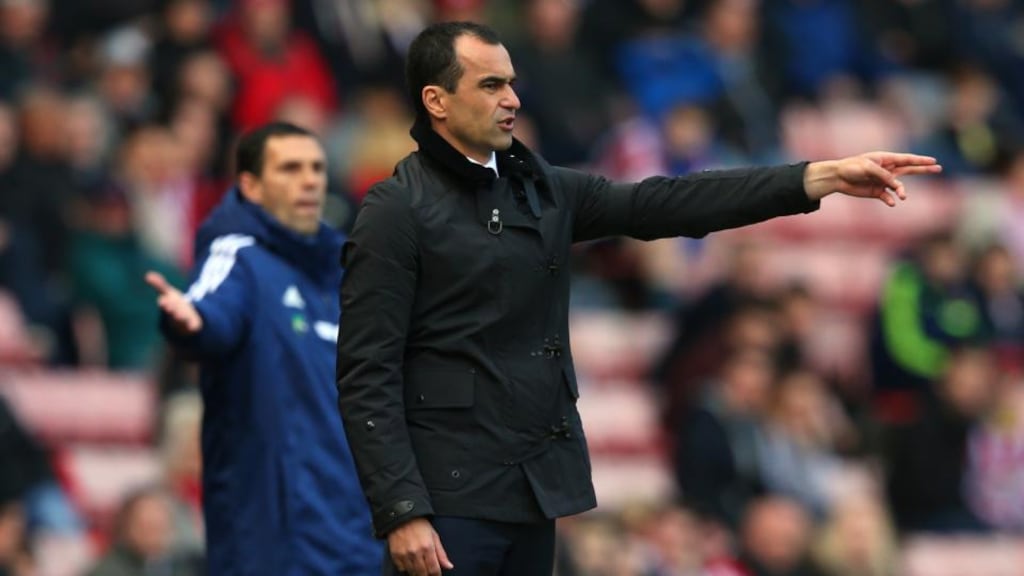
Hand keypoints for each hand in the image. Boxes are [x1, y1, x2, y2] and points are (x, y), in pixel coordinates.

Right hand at [145, 271, 202, 333]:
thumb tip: (148, 275)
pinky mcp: (191, 326)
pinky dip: (191, 326)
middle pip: (172, 313)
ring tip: (180, 315)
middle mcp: (173, 314)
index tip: (162, 301)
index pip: (164, 304)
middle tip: (170, 307)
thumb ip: (159, 285)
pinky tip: (193, 326)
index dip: (164, 303)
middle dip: (171, 310)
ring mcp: (182, 321)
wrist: (185, 318)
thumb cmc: (174, 304)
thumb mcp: (168, 293)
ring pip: (180, 320)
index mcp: (167, 306)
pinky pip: (191, 327)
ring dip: (180, 318)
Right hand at [387, 517, 453, 574]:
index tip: (436, 575)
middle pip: (423, 573)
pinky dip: (406, 568)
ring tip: (419, 567)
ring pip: (412, 572)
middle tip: (428, 572)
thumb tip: (449, 566)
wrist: (402, 516)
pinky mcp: (395, 554)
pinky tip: (409, 562)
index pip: (434, 569)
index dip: (436, 575)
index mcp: (428, 547)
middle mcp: (416, 552)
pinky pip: (401, 568)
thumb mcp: (434, 536)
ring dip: (417, 572)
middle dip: (427, 575)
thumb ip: (441, 553)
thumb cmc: (420, 524)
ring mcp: (405, 554)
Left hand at [803, 152, 941, 203]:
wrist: (837, 178)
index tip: (933, 161)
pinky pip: (888, 197)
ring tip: (903, 196)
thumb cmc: (851, 167)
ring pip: (899, 186)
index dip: (920, 160)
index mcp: (886, 159)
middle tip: (939, 169)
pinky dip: (890, 200)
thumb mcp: (868, 168)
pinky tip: (892, 202)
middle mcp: (887, 169)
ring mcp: (883, 181)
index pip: (907, 159)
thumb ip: (883, 175)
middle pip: (909, 170)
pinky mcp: (877, 192)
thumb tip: (896, 185)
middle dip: (923, 169)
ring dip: (901, 190)